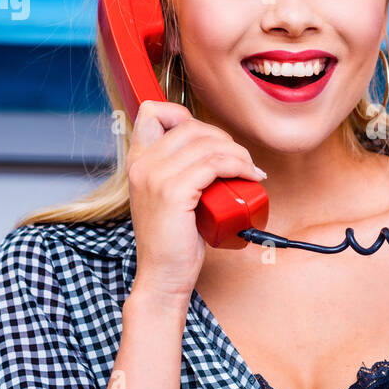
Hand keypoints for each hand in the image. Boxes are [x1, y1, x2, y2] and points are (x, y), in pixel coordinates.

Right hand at [127, 100, 267, 302]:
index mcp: (138, 161)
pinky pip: (216, 164)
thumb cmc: (173, 241)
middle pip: (192, 126)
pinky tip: (250, 177)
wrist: (163, 277)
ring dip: (238, 154)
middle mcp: (142, 164)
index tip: (210, 139)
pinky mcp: (174, 192)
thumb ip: (177, 171)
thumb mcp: (168, 196)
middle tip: (240, 161)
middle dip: (224, 139)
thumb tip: (212, 149)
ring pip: (208, 144)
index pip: (152, 112)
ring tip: (250, 171)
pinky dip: (240, 166)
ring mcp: (155, 176)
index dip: (185, 115)